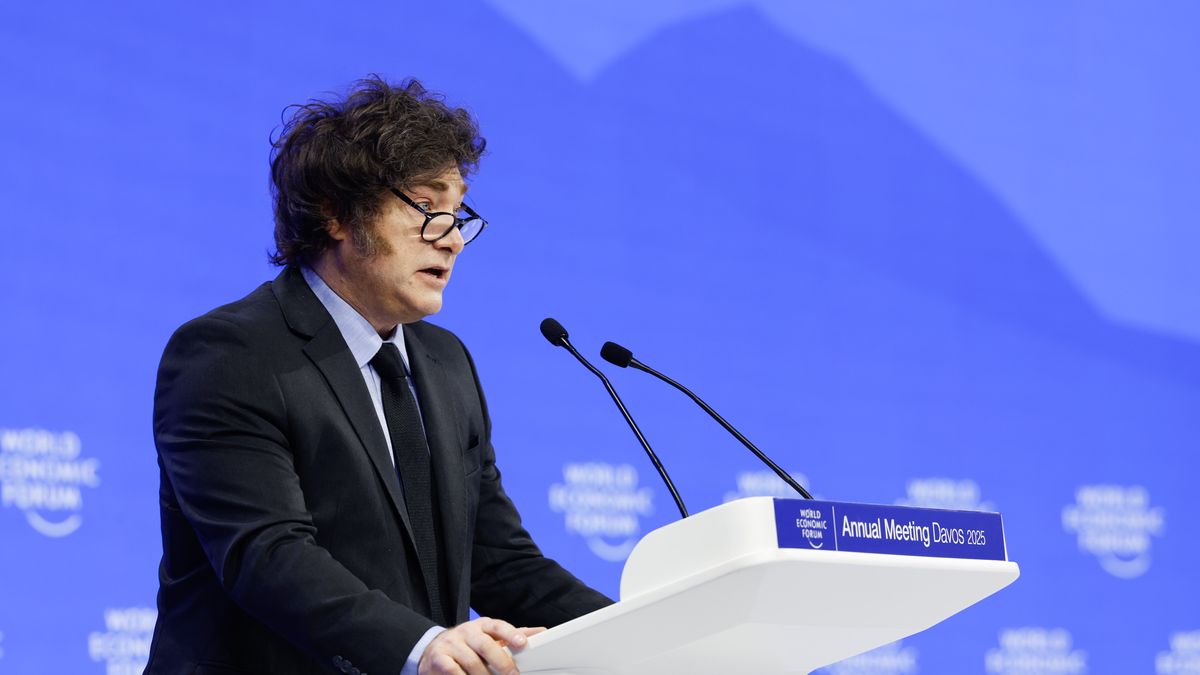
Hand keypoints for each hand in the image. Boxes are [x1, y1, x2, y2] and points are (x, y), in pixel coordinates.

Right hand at [418, 617, 545, 674]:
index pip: (497, 626)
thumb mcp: (490, 636)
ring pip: (471, 661)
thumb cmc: (469, 644)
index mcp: (482, 625)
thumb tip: (541, 631)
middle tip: (512, 674)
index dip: (510, 633)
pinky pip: (454, 671)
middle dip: (501, 661)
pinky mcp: (439, 658)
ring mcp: (451, 644)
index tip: (522, 643)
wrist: (434, 650)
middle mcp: (466, 631)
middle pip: (485, 644)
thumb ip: (513, 635)